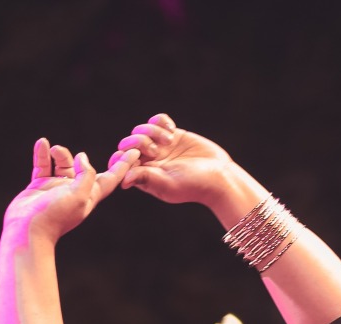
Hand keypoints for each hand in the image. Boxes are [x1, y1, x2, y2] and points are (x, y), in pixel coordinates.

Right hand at [2, 138, 135, 245]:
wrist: (27, 229)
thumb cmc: (55, 216)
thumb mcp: (78, 196)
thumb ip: (85, 175)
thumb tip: (82, 158)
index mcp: (89, 196)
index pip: (111, 179)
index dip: (123, 166)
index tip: (135, 152)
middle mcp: (74, 191)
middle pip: (83, 169)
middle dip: (81, 159)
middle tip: (78, 155)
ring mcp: (56, 188)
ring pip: (62, 164)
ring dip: (60, 153)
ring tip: (54, 149)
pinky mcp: (40, 186)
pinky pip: (43, 165)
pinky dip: (43, 154)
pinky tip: (42, 143)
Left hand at [112, 114, 254, 214]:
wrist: (219, 176)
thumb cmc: (193, 185)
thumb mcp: (167, 184)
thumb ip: (145, 178)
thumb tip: (122, 180)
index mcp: (142, 175)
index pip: (120, 162)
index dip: (123, 155)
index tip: (138, 156)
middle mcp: (148, 161)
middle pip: (128, 143)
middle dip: (138, 141)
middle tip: (154, 150)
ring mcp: (160, 147)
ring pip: (141, 129)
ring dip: (152, 131)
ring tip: (169, 140)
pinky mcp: (173, 135)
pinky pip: (158, 120)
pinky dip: (161, 122)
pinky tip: (172, 131)